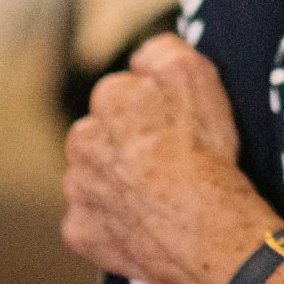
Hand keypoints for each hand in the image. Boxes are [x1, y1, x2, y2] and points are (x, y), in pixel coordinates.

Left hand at [62, 34, 277, 283]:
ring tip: (157, 195)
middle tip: (165, 162)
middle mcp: (82, 140)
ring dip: (115, 182)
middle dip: (125, 144)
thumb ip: (162, 52)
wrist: (204, 230)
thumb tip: (141, 57)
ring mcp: (78, 189)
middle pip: (102, 134)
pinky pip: (92, 221)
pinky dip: (112, 223)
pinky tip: (144, 224)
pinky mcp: (79, 231)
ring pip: (94, 176)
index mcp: (109, 98)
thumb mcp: (196, 76)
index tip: (174, 128)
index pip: (124, 93)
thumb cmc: (204, 152)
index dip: (152, 110)